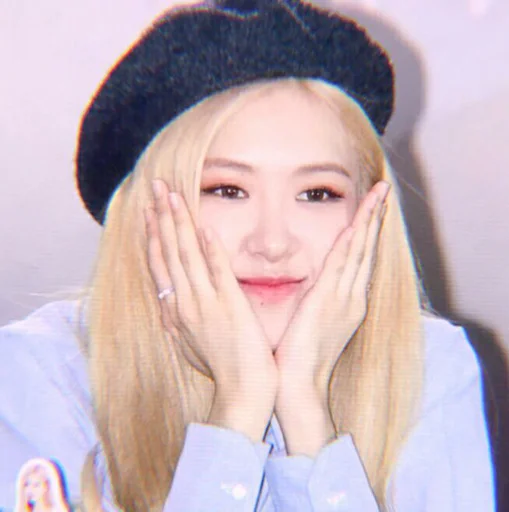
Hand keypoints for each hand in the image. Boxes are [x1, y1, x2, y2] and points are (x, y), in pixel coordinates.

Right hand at [144, 180, 277, 428]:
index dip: (153, 236)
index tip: (150, 212)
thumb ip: (178, 321)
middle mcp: (184, 304)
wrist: (241, 393)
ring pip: (187, 256)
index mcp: (175, 312)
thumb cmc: (220, 369)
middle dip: (161, 217)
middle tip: (156, 187)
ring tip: (172, 196)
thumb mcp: (189, 346)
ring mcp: (206, 304)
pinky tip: (204, 227)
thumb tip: (169, 305)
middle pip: (169, 253)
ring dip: (179, 224)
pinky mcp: (230, 306)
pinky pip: (218, 272)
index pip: (159, 266)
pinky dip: (210, 249)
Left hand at [275, 181, 390, 404]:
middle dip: (374, 218)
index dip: (368, 232)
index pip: (361, 259)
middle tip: (382, 190)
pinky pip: (340, 266)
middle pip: (366, 249)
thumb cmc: (302, 357)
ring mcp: (342, 298)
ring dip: (367, 221)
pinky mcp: (326, 301)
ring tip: (377, 195)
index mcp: (349, 302)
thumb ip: (319, 303)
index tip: (370, 210)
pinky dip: (349, 244)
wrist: (299, 384)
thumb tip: (315, 289)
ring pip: (358, 252)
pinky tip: (355, 224)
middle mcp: (351, 297)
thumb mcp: (316, 324)